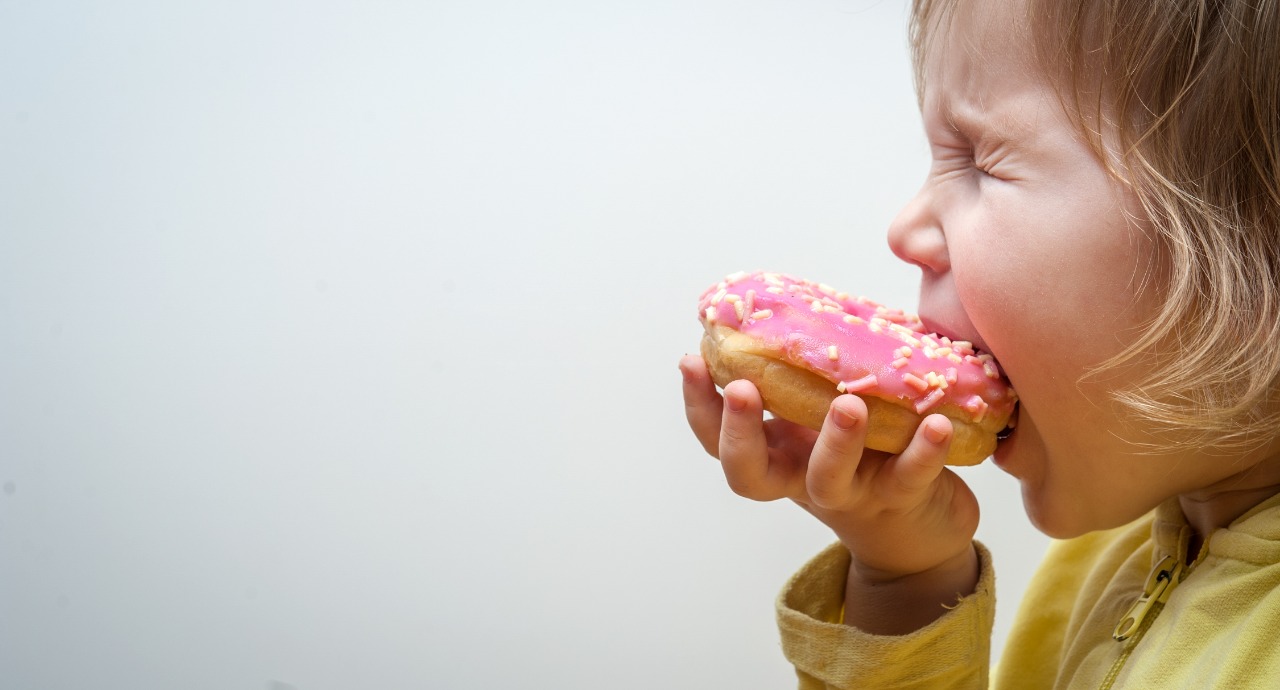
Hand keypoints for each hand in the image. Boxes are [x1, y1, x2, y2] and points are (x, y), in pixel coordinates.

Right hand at [680, 354, 978, 605]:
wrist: (918, 527)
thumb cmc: (866, 450)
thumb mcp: (823, 409)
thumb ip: (806, 370)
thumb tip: (786, 299)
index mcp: (777, 450)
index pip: (718, 437)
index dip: (699, 405)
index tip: (691, 360)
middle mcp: (801, 476)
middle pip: (749, 472)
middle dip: (739, 431)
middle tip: (743, 389)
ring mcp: (849, 492)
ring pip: (827, 479)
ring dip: (834, 443)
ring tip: (848, 404)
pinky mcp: (901, 499)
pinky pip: (908, 478)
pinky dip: (924, 453)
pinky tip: (937, 424)